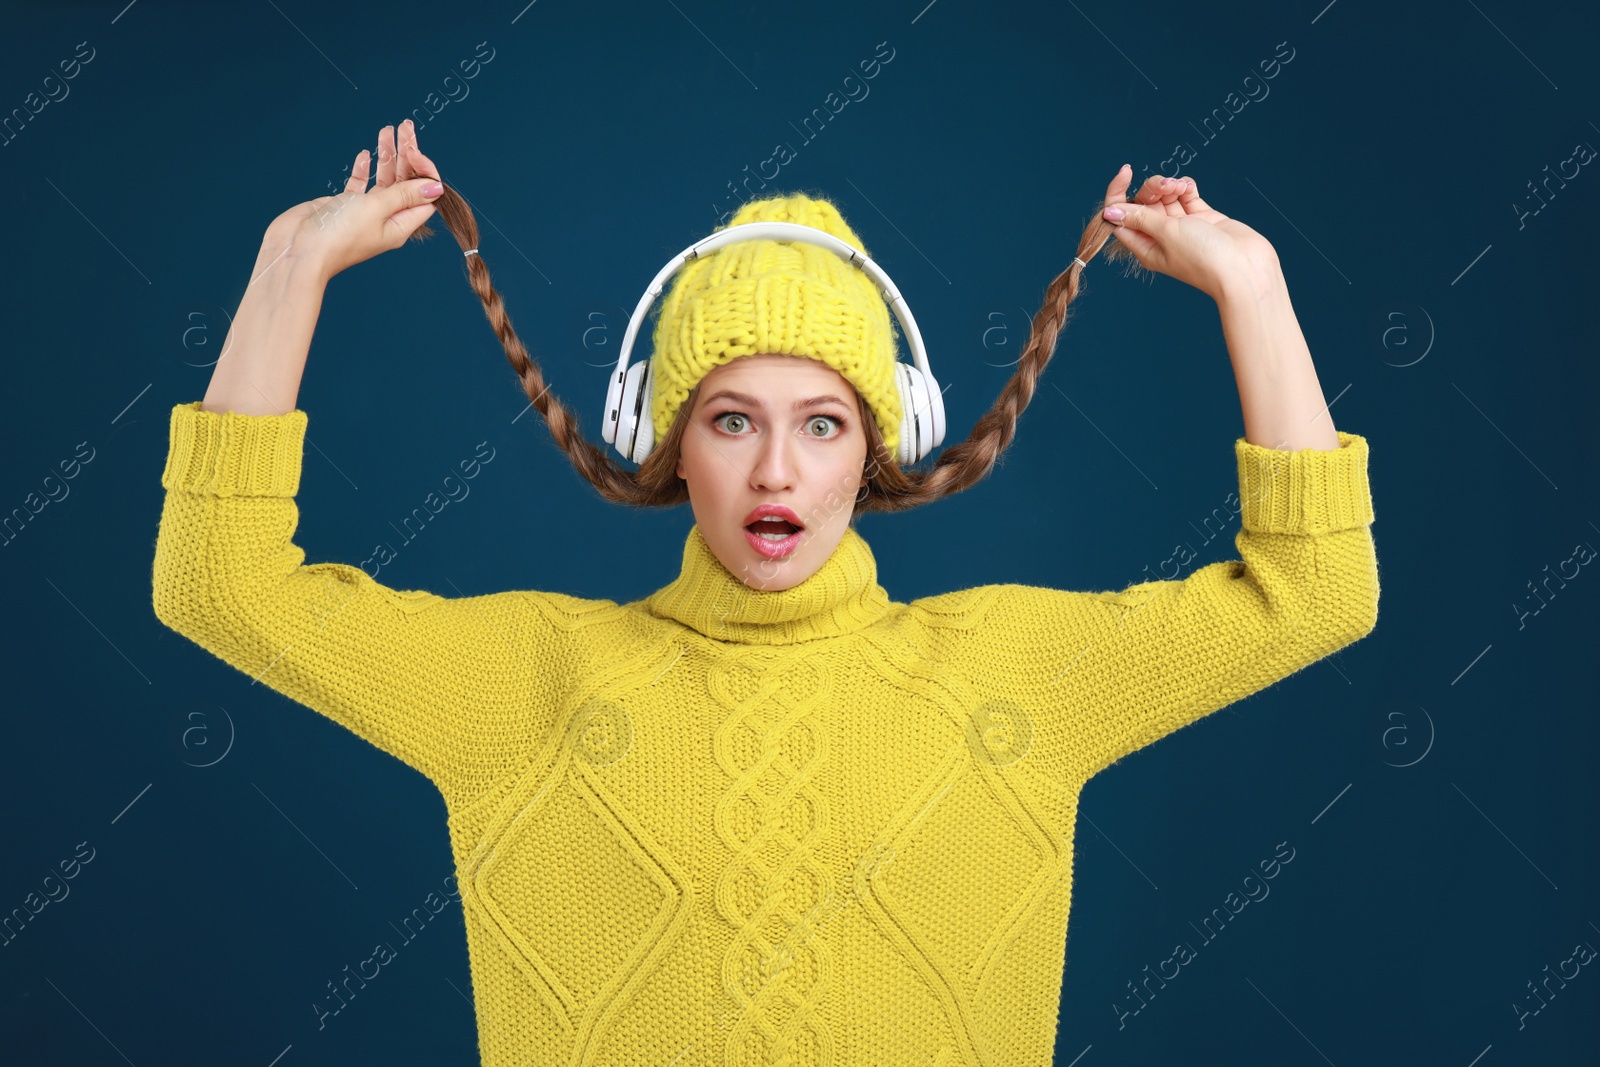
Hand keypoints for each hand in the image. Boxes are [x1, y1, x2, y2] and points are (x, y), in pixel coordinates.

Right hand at [264, 119, 445, 281]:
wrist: (299, 249)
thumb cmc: (339, 234)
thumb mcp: (377, 207)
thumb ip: (405, 194)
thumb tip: (436, 187)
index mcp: (400, 224)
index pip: (425, 196)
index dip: (424, 171)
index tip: (414, 151)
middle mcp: (386, 219)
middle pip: (405, 183)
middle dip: (407, 154)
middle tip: (404, 127)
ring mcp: (365, 212)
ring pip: (383, 180)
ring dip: (386, 156)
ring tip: (386, 131)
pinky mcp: (344, 207)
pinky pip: (360, 185)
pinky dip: (364, 169)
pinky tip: (364, 155)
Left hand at [1097, 165, 1279, 301]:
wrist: (1244, 268)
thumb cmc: (1203, 257)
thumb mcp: (1166, 233)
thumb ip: (1140, 218)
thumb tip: (1109, 212)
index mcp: (1145, 247)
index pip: (1121, 218)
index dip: (1119, 194)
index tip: (1126, 172)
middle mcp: (1162, 238)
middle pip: (1144, 204)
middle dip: (1151, 188)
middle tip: (1166, 186)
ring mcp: (1183, 228)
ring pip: (1166, 198)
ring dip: (1170, 185)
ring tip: (1181, 186)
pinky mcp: (1204, 219)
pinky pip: (1187, 197)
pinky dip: (1186, 188)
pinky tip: (1189, 186)